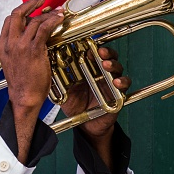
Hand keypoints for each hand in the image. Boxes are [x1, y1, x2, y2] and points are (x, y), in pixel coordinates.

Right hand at [0, 0, 63, 161]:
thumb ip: (19, 49)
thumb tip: (34, 37)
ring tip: (57, 13)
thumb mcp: (15, 63)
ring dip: (47, 14)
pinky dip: (53, 21)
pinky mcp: (33, 50)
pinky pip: (44, 29)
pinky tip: (59, 19)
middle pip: (17, 14)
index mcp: (2, 46)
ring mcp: (20, 46)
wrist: (24, 98)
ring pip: (33, 21)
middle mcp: (9, 44)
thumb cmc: (23, 84)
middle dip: (30, 3)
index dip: (22, 11)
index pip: (10, 21)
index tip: (31, 7)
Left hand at [60, 46, 130, 169]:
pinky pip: (125, 84)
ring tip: (106, 65)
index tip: (85, 48)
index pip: (91, 53)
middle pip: (107, 56)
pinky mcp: (119, 92)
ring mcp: (110, 81)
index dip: (90, 48)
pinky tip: (116, 82)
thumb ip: (58, 82)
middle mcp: (100, 72)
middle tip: (99, 52)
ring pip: (117, 66)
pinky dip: (123, 81)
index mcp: (87, 69)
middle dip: (105, 52)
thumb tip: (47, 69)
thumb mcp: (64, 92)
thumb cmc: (76, 106)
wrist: (86, 125)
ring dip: (113, 64)